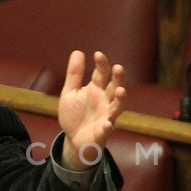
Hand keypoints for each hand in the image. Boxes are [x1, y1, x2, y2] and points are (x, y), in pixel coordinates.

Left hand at [58, 50, 125, 170]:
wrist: (73, 139)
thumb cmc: (75, 114)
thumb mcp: (70, 93)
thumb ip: (74, 74)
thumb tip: (77, 51)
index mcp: (96, 89)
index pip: (102, 74)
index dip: (101, 64)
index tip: (97, 54)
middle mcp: (105, 101)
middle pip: (115, 87)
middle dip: (118, 79)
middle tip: (118, 68)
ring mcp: (106, 116)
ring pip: (117, 107)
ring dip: (120, 100)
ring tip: (120, 91)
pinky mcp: (103, 132)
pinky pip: (107, 129)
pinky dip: (108, 127)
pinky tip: (108, 124)